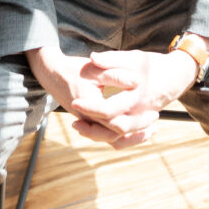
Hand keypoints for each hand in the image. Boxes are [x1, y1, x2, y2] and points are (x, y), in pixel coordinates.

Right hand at [26, 46, 155, 147]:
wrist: (52, 73)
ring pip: (112, 140)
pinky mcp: (90, 123)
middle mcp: (88, 120)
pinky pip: (108, 136)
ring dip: (132, 136)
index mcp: (90, 108)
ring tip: (151, 128)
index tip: (154, 111)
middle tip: (156, 118)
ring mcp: (88, 123)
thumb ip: (115, 75)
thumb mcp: (94, 68)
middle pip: (116, 135)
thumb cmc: (74, 69)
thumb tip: (136, 81)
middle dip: (138, 130)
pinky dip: (123, 135)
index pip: (116, 122)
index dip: (137, 120)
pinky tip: (137, 128)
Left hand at [70, 48, 197, 142]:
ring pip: (118, 138)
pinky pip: (125, 138)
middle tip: (74, 120)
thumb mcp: (133, 58)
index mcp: (136, 96)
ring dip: (98, 135)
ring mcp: (140, 120)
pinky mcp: (140, 123)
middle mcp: (139, 112)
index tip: (74, 100)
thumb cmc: (153, 65)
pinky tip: (95, 130)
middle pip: (112, 129)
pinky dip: (110, 137)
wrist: (176, 75)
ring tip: (79, 126)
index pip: (109, 109)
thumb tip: (92, 58)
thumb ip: (112, 59)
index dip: (90, 107)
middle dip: (91, 127)